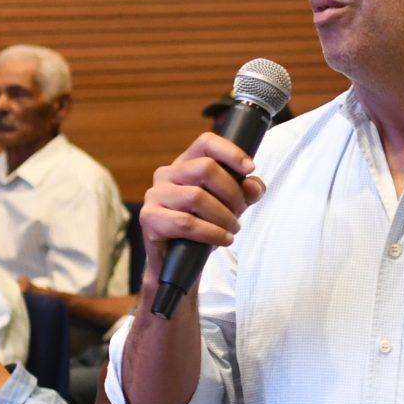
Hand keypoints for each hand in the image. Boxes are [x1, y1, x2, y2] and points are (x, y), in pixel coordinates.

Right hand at [141, 132, 266, 270]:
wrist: (178, 260)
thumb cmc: (203, 225)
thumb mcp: (230, 206)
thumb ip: (246, 192)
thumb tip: (254, 185)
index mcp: (186, 164)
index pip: (206, 143)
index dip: (230, 152)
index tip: (250, 168)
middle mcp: (167, 174)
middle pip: (206, 168)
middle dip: (231, 192)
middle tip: (239, 212)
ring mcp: (155, 195)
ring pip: (196, 197)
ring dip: (223, 216)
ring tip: (232, 229)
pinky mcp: (149, 218)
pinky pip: (186, 223)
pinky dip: (211, 233)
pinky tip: (223, 239)